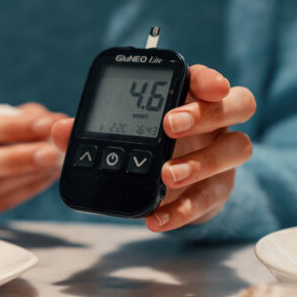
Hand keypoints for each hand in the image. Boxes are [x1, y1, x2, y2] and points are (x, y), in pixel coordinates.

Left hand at [51, 65, 254, 232]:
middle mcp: (215, 122)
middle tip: (170, 125)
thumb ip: (86, 132)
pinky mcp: (218, 190)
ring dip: (201, 161)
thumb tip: (59, 130)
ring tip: (166, 174)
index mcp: (190, 98)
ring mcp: (221, 155)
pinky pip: (211, 198)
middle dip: (206, 113)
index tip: (208, 86)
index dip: (211, 78)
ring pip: (236, 148)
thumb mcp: (112, 139)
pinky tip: (158, 218)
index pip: (207, 79)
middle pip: (237, 104)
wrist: (163, 192)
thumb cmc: (141, 150)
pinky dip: (184, 210)